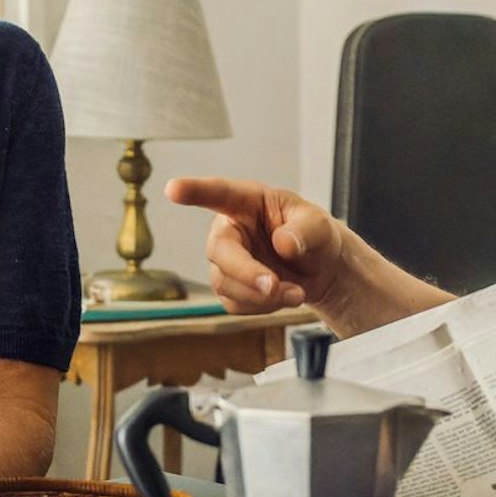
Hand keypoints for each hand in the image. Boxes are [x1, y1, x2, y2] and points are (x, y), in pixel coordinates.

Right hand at [165, 177, 346, 313]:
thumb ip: (305, 230)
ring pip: (225, 283)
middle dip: (245, 272)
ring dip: (261, 295)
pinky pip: (235, 304)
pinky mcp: (229, 288)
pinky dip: (262, 307)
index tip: (173, 189)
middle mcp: (230, 229)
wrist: (322, 270)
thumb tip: (283, 243)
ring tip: (297, 293)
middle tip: (274, 286)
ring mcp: (226, 260)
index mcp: (248, 202)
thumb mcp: (320, 226)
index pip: (219, 193)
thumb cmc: (316, 236)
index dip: (194, 191)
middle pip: (219, 251)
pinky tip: (282, 297)